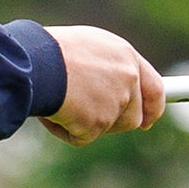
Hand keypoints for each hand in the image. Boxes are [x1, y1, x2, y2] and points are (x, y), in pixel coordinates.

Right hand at [40, 24, 165, 143]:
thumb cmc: (50, 51)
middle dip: (113, 122)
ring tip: (63, 102)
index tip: (148, 120)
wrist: (34, 63)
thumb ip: (109, 69)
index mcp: (126, 57)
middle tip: (91, 119)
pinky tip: (51, 111)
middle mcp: (127, 79)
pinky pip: (81, 137)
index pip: (154, 88)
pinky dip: (65, 130)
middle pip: (132, 117)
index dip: (153, 108)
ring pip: (107, 129)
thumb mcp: (88, 50)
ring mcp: (114, 103)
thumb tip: (112, 90)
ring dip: (87, 124)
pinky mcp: (97, 123)